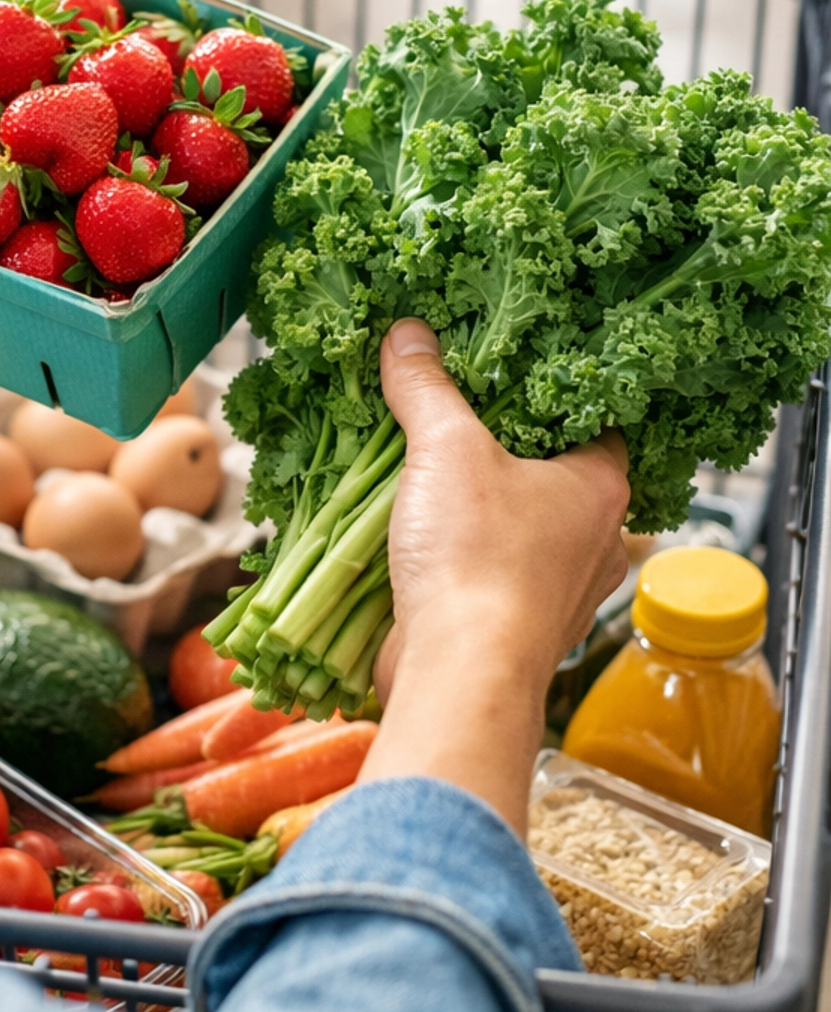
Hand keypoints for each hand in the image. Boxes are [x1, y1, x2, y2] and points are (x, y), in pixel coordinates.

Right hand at [360, 320, 629, 833]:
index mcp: (602, 487)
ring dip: (481, 505)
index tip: (505, 369)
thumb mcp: (446, 449)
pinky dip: (463, 553)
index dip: (550, 388)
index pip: (593, 415)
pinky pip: (494, 572)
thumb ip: (427, 387)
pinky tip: (422, 535)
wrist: (460, 677)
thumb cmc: (479, 558)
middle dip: (505, 447)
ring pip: (522, 527)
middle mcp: (596, 540)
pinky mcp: (519, 628)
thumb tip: (408, 334)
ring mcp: (561, 591)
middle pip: (553, 471)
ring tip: (431, 470)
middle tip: (458, 411)